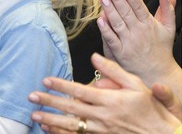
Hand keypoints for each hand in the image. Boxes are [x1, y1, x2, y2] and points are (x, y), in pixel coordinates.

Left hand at [29, 53, 180, 133]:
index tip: (46, 80)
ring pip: (71, 125)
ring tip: (34, 115)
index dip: (61, 85)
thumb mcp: (136, 84)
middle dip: (49, 102)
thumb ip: (113, 70)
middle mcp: (102, 116)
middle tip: (31, 96)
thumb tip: (94, 56)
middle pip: (70, 108)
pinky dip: (62, 133)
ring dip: (51, 120)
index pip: (80, 91)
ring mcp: (100, 130)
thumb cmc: (149, 108)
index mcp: (110, 100)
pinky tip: (49, 129)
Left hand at [97, 0, 178, 87]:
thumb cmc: (161, 49)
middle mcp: (139, 32)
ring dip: (110, 10)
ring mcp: (129, 42)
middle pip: (126, 12)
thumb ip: (167, 10)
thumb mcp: (168, 28)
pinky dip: (105, 29)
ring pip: (118, 23)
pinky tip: (100, 19)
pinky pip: (112, 39)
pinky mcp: (120, 52)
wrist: (157, 73)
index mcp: (149, 24)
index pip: (139, 6)